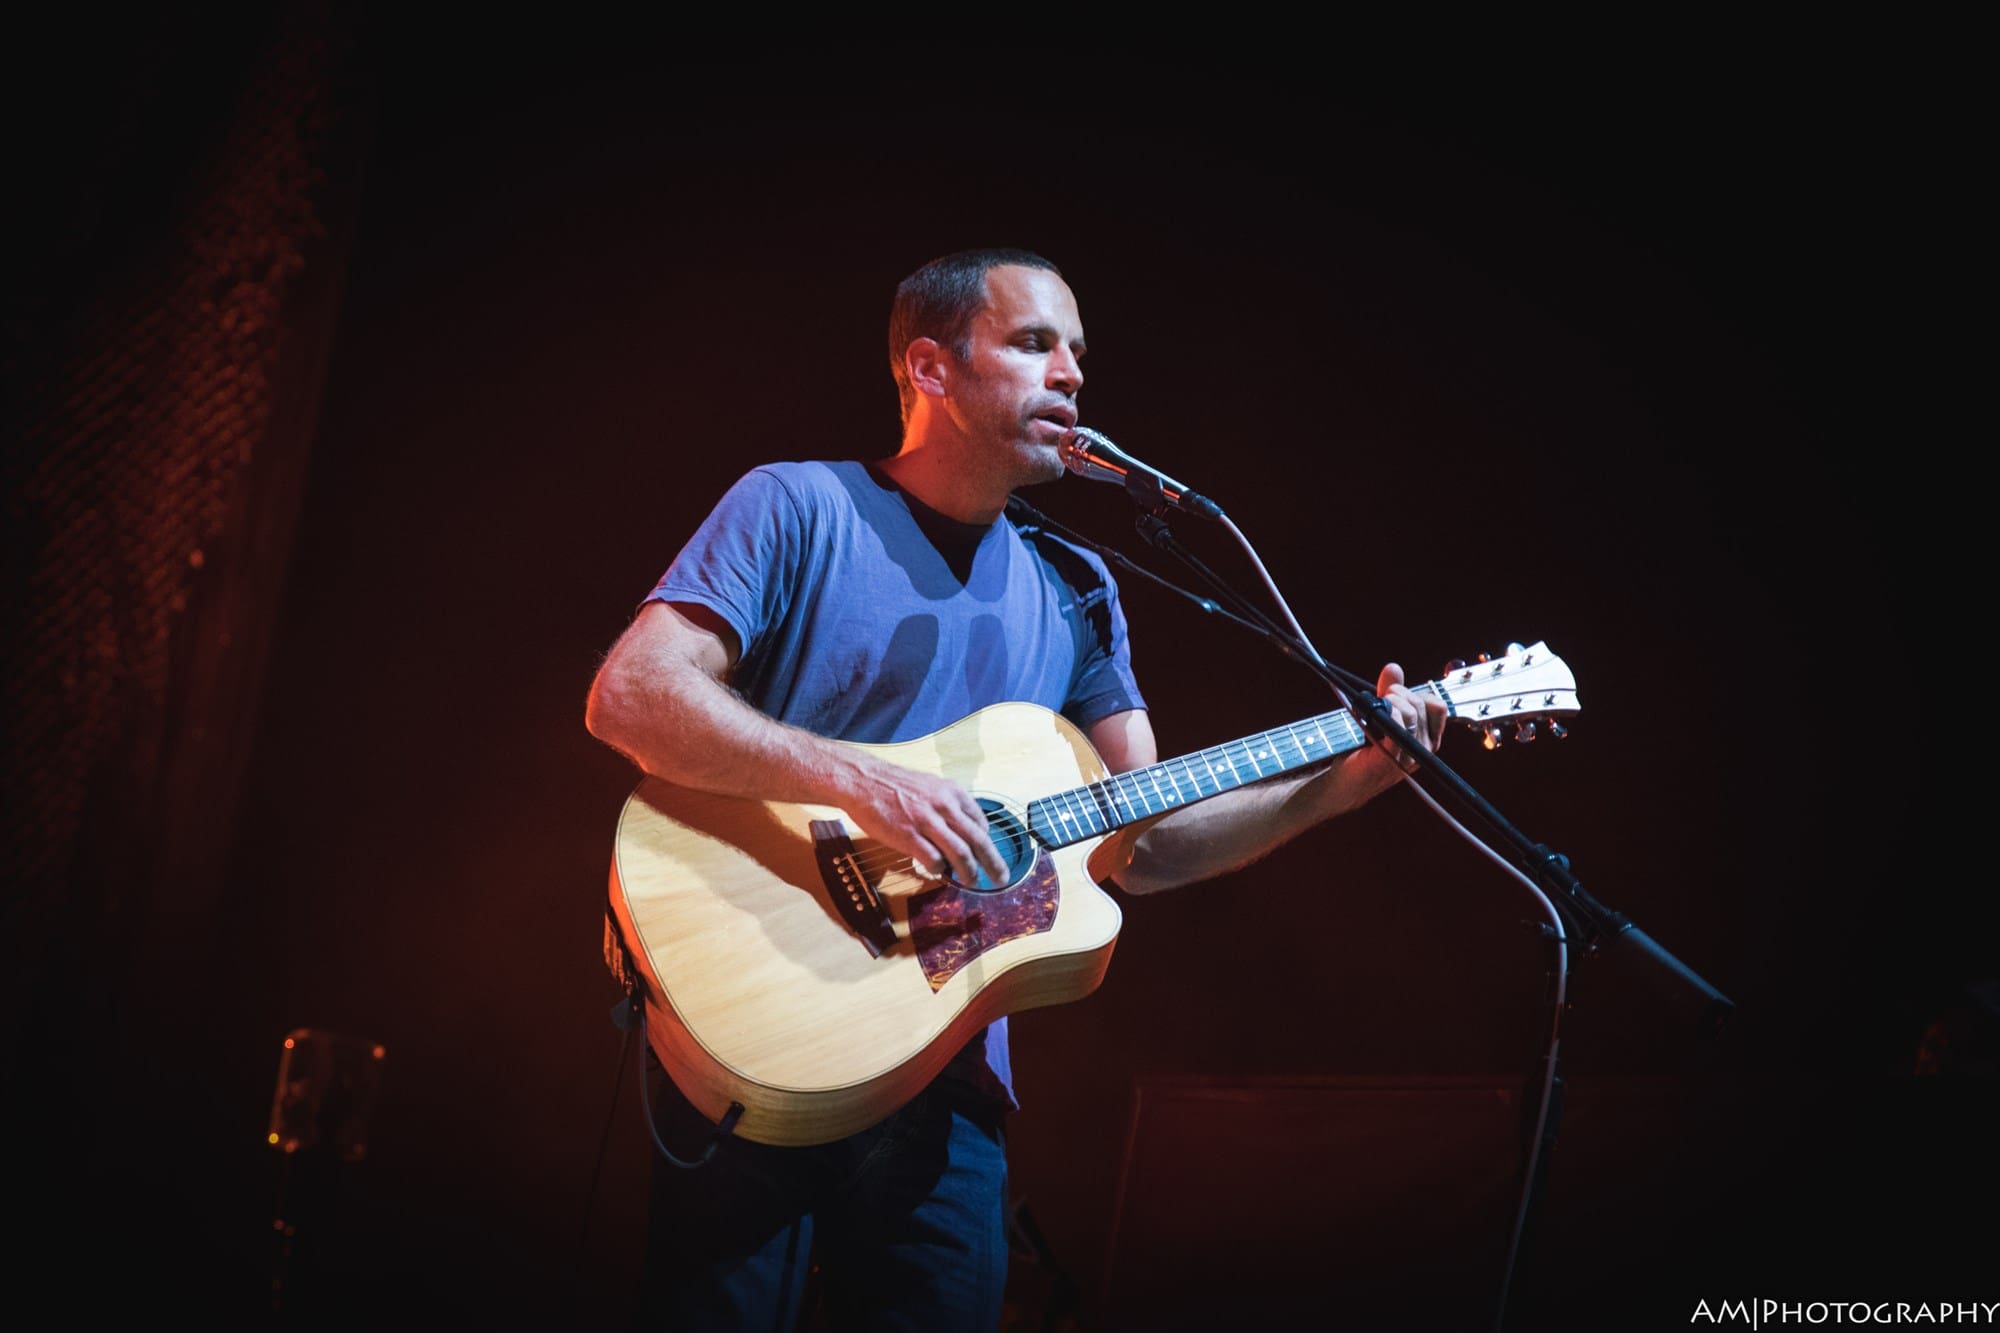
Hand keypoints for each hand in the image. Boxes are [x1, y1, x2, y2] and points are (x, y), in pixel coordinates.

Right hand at [842, 757, 1008, 886]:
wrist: (862, 780)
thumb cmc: (894, 785)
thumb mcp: (929, 786)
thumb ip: (946, 806)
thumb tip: (960, 830)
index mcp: (952, 792)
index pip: (981, 822)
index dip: (986, 842)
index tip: (986, 854)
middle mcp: (944, 805)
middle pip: (978, 840)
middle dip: (993, 863)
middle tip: (1001, 878)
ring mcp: (927, 821)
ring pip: (961, 853)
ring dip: (970, 872)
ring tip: (972, 882)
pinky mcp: (909, 836)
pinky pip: (933, 859)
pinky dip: (939, 869)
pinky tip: (936, 870)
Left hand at [1373, 661, 1447, 775]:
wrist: (1347, 780)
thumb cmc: (1364, 749)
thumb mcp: (1380, 715)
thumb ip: (1390, 692)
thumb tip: (1393, 667)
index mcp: (1427, 739)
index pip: (1439, 706)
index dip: (1418, 694)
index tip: (1396, 695)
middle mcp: (1423, 749)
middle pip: (1421, 705)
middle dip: (1399, 692)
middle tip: (1381, 698)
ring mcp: (1409, 755)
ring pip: (1412, 713)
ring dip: (1392, 701)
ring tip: (1376, 707)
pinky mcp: (1391, 758)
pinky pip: (1399, 728)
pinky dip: (1390, 714)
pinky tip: (1379, 713)